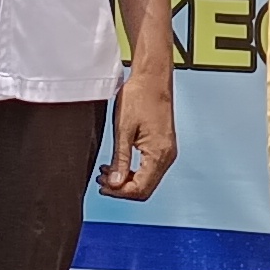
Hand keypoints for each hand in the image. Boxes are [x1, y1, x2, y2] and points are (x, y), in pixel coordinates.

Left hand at [100, 61, 175, 200]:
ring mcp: (167, 151)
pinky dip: (133, 171)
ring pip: (146, 180)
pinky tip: (118, 164)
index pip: (140, 188)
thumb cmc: (139, 97)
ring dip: (126, 180)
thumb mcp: (123, 130)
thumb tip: (115, 184)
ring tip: (106, 172)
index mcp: (159, 153)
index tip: (102, 186)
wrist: (152, 78)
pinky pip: (149, 168)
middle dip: (122, 189)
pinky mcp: (163, 146)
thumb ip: (120, 159)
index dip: (119, 192)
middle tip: (101, 181)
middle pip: (145, 188)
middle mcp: (167, 156)